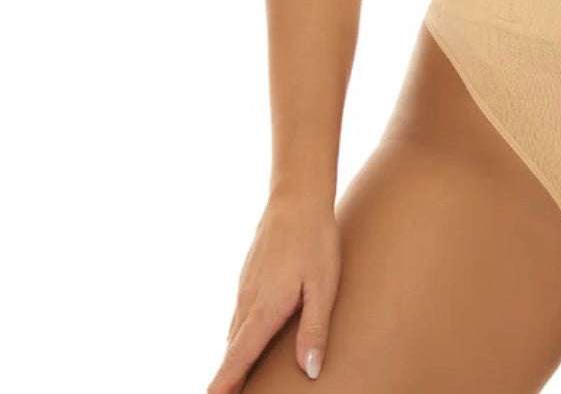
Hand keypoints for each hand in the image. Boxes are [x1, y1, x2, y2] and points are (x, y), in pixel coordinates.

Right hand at [207, 191, 340, 392]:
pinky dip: (239, 337)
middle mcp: (248, 302)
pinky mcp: (250, 276)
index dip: (225, 383)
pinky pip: (240, 315)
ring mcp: (246, 287)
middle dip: (228, 378)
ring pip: (235, 333)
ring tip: (234, 383)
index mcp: (264, 309)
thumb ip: (314, 329)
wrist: (298, 197)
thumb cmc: (315, 241)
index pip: (238, 357)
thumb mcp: (323, 286)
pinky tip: (246, 343)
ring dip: (233, 359)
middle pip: (233, 350)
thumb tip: (310, 370)